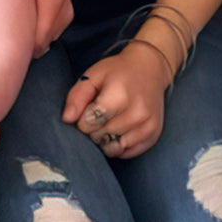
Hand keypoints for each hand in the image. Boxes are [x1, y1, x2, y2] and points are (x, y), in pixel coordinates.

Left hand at [0, 0, 72, 54]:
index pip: (46, 26)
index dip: (35, 44)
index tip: (23, 54)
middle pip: (54, 30)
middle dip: (39, 45)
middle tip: (21, 55)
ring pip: (59, 25)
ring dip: (45, 36)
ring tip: (27, 48)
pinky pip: (60, 17)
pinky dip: (49, 26)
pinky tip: (35, 32)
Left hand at [62, 41, 170, 158]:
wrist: (148, 69)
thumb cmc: (117, 72)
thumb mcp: (93, 76)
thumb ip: (77, 96)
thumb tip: (67, 119)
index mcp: (119, 94)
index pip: (90, 122)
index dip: (81, 120)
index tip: (84, 112)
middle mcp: (137, 112)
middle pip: (101, 136)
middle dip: (92, 130)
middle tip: (95, 117)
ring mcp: (148, 124)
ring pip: (115, 147)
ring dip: (104, 140)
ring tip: (105, 124)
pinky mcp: (154, 134)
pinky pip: (129, 152)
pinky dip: (119, 147)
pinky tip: (117, 131)